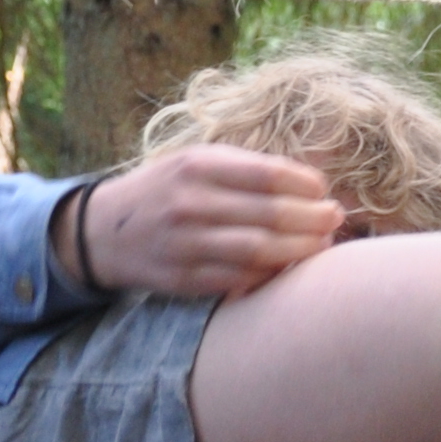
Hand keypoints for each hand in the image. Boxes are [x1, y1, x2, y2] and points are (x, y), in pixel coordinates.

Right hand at [81, 147, 342, 296]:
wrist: (105, 231)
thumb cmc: (166, 190)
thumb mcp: (196, 161)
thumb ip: (246, 168)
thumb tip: (309, 182)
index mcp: (197, 166)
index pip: (268, 174)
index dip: (305, 185)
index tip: (323, 190)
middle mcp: (190, 203)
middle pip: (270, 214)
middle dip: (313, 218)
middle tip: (335, 219)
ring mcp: (186, 244)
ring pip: (260, 251)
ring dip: (300, 250)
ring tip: (321, 244)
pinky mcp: (184, 279)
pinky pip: (240, 280)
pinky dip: (269, 275)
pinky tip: (287, 268)